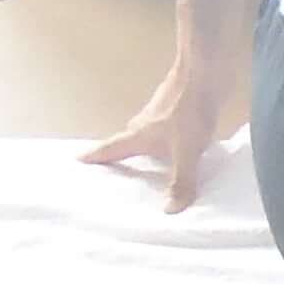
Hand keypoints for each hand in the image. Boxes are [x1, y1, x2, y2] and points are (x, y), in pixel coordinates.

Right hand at [81, 53, 244, 208]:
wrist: (205, 72)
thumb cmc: (189, 110)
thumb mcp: (187, 152)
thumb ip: (182, 182)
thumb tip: (169, 212)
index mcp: (139, 135)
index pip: (111, 149)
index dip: (95, 156)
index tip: (78, 160)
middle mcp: (144, 124)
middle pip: (126, 142)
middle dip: (120, 156)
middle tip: (116, 173)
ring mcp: (159, 114)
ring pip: (146, 136)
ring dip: (145, 150)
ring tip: (148, 168)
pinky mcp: (176, 107)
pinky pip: (165, 130)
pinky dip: (165, 142)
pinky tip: (177, 150)